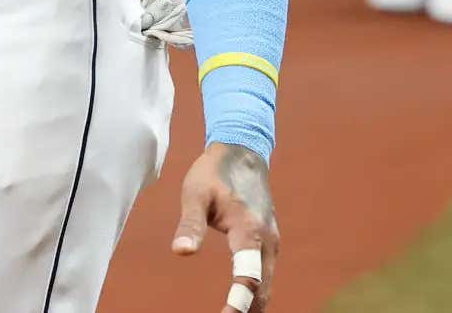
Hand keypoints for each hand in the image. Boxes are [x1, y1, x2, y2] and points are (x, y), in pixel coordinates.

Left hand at [173, 142, 278, 311]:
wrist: (242, 153)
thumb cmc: (214, 172)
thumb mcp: (195, 194)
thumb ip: (190, 224)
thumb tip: (181, 252)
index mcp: (250, 230)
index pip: (248, 275)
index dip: (239, 300)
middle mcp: (267, 240)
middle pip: (263, 285)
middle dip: (249, 308)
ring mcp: (271, 241)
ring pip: (267, 282)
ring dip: (255, 302)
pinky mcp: (268, 240)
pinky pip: (266, 272)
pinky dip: (258, 290)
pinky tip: (245, 301)